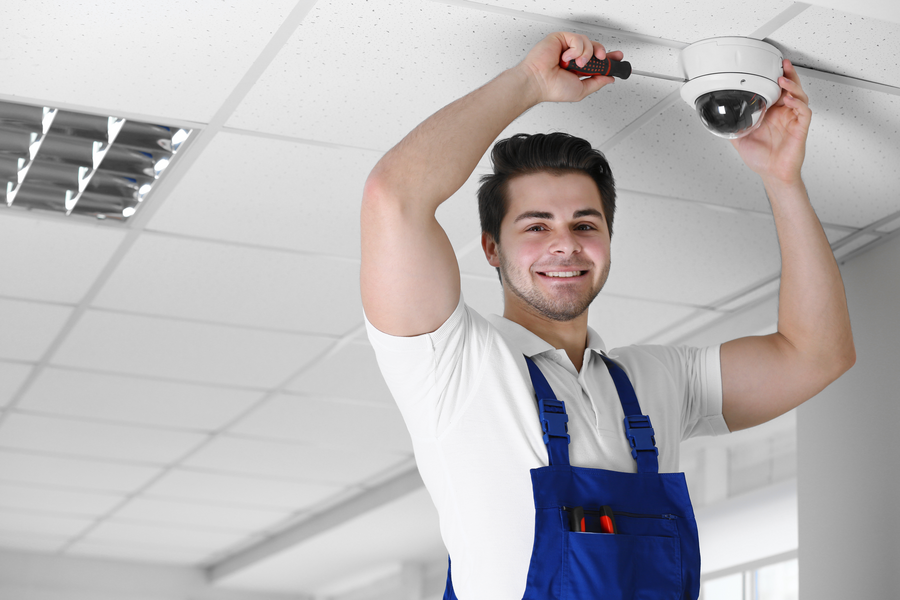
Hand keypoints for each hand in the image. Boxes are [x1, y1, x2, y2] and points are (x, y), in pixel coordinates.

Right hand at [517, 32, 622, 103]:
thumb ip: (596, 83)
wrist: (538, 81)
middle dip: (602, 54)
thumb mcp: (581, 90)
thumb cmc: (552, 88)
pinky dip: (575, 50)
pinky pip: (578, 39)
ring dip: (586, 55)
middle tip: (601, 59)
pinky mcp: (561, 39)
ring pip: (589, 43)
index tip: (617, 58)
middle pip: (596, 48)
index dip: (609, 58)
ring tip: (577, 64)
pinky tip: (566, 57)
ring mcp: (568, 47)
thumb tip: (609, 79)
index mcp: (578, 69)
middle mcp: (574, 57)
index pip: (597, 61)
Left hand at [731, 60, 811, 183]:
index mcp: (772, 114)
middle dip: (788, 74)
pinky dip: (798, 103)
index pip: (776, 90)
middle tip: (782, 64)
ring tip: (782, 80)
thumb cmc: (761, 158)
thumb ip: (733, 126)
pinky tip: (789, 100)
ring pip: (799, 96)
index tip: (768, 68)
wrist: (772, 174)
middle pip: (791, 88)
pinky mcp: (800, 128)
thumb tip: (719, 119)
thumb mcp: (740, 138)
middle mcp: (784, 114)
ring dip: (792, 86)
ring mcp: (793, 119)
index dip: (774, 78)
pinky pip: (804, 111)